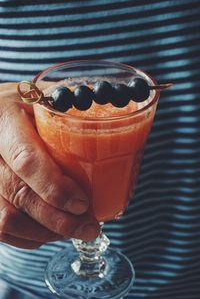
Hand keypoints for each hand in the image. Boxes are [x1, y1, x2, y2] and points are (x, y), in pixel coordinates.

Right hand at [0, 83, 98, 248]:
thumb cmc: (24, 107)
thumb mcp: (44, 96)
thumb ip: (69, 106)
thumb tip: (117, 112)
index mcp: (4, 120)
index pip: (26, 160)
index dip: (54, 187)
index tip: (82, 203)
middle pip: (18, 195)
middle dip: (58, 220)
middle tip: (89, 227)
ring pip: (7, 219)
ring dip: (46, 232)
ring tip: (74, 229)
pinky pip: (1, 228)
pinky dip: (29, 237)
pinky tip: (50, 230)